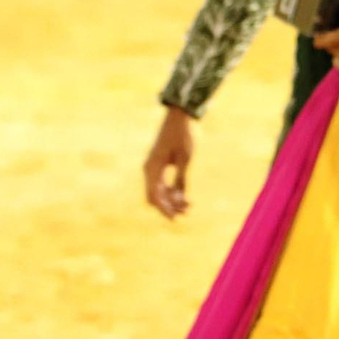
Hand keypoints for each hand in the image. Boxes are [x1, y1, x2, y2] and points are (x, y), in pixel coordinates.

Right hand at [143, 105, 193, 219]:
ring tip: (188, 205)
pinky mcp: (160, 166)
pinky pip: (162, 184)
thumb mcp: (184, 160)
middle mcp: (149, 169)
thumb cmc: (181, 137)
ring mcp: (154, 168)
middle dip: (169, 206)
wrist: (178, 119)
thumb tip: (178, 197)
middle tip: (185, 212)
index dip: (164, 209)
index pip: (154, 195)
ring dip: (171, 200)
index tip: (175, 218)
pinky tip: (184, 196)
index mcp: (152, 168)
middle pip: (155, 196)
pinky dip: (171, 191)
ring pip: (159, 191)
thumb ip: (180, 179)